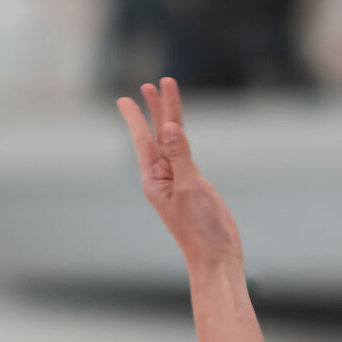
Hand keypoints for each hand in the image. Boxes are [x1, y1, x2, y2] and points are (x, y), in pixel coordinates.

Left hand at [116, 79, 241, 270]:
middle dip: (155, 109)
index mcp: (154, 179)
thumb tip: (170, 128)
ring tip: (164, 95)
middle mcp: (162, 178)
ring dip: (168, 119)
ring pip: (172, 142)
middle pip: (158, 135)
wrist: (216, 256)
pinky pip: (184, 153)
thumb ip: (180, 156)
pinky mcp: (192, 185)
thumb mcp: (189, 188)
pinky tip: (177, 129)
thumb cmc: (200, 228)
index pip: (145, 139)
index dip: (138, 116)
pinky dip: (181, 137)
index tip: (125, 98)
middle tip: (150, 85)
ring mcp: (177, 181)